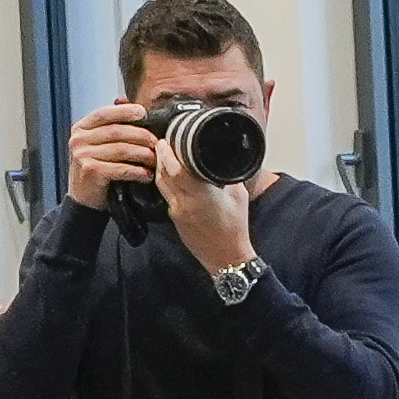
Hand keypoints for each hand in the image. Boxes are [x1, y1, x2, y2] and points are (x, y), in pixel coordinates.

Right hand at [66, 102, 161, 215]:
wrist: (84, 199)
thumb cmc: (97, 168)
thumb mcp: (99, 144)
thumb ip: (112, 126)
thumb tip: (132, 105)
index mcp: (81, 128)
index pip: (104, 113)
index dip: (125, 111)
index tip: (143, 113)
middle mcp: (79, 139)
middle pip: (117, 132)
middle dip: (141, 136)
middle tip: (157, 142)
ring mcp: (82, 155)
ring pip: (121, 150)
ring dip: (143, 154)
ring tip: (155, 160)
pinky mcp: (90, 171)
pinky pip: (120, 168)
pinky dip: (137, 171)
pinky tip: (147, 175)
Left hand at [160, 147, 257, 276]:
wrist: (227, 257)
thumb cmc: (235, 228)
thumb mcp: (238, 195)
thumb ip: (227, 176)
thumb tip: (221, 161)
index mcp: (200, 194)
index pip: (175, 169)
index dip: (167, 153)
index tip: (165, 141)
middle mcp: (184, 203)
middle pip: (163, 174)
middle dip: (160, 157)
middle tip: (161, 144)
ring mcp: (177, 212)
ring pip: (161, 185)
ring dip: (159, 170)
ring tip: (163, 157)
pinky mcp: (175, 220)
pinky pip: (166, 196)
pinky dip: (165, 184)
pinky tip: (171, 178)